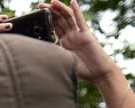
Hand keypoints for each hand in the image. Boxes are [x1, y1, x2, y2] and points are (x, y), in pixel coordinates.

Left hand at [0, 2, 114, 82]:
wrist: (97, 73)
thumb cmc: (81, 71)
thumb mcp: (62, 62)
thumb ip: (52, 55)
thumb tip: (37, 53)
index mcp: (64, 42)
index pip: (53, 27)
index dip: (46, 20)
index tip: (36, 14)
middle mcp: (71, 36)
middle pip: (59, 20)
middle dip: (50, 11)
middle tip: (40, 5)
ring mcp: (78, 34)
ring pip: (68, 18)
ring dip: (60, 9)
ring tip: (52, 1)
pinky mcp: (86, 34)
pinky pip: (80, 21)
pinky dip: (76, 11)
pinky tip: (72, 2)